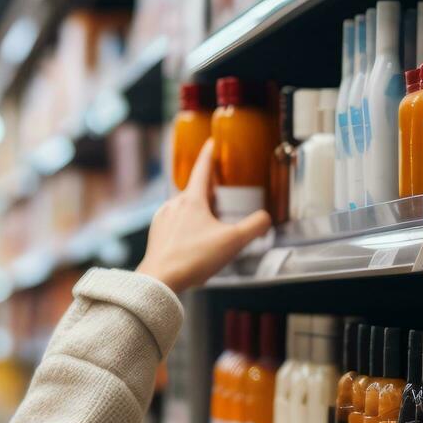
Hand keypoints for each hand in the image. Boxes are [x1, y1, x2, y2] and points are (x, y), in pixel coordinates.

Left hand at [134, 141, 270, 291]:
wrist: (159, 280)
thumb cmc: (193, 258)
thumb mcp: (233, 241)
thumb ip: (255, 227)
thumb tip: (266, 218)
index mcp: (192, 200)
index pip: (202, 169)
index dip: (209, 155)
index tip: (212, 142)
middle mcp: (173, 205)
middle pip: (194, 191)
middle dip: (209, 191)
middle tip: (221, 195)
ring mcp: (162, 220)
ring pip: (184, 208)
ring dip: (198, 212)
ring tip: (211, 224)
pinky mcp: (156, 236)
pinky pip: (175, 224)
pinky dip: (187, 227)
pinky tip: (195, 242)